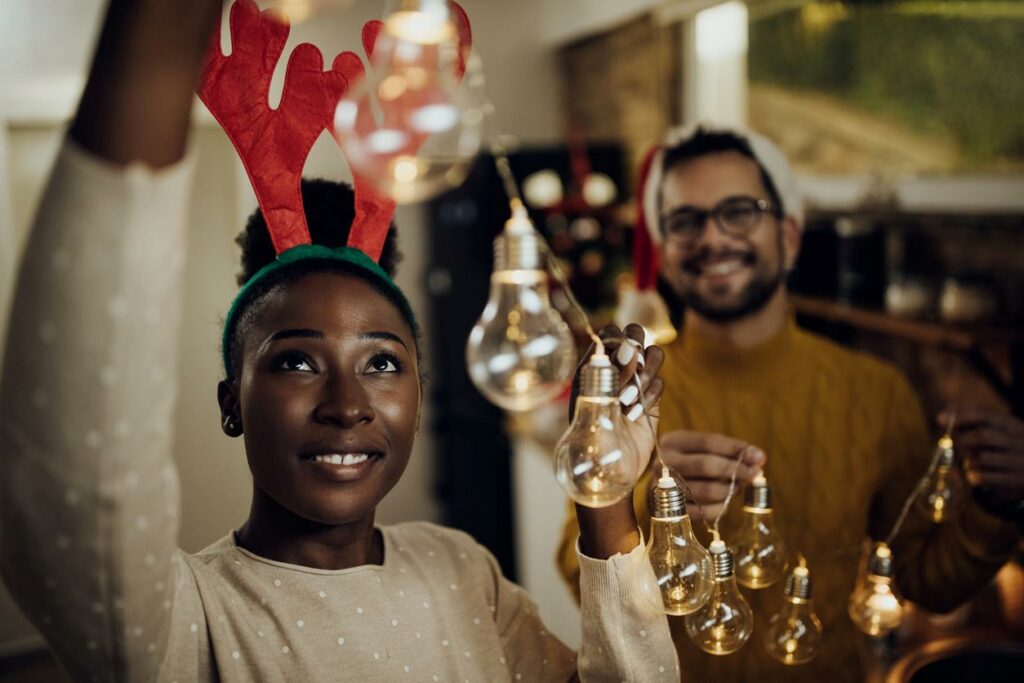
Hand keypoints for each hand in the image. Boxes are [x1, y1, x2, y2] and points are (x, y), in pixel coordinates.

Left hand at [570, 324, 664, 472]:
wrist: (607, 473)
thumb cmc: (591, 440)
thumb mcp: (596, 404)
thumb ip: (612, 373)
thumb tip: (628, 346)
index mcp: (592, 366)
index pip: (610, 333)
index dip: (618, 341)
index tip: (618, 362)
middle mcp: (614, 370)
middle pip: (635, 335)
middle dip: (636, 352)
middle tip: (631, 373)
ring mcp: (634, 383)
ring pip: (653, 355)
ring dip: (644, 375)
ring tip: (628, 401)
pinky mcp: (651, 399)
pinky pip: (660, 382)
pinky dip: (651, 396)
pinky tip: (634, 415)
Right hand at [659, 430, 765, 522]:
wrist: (659, 485)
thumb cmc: (688, 463)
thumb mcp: (700, 450)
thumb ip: (728, 451)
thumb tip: (758, 458)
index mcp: (673, 441)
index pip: (708, 442)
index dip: (735, 449)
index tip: (759, 457)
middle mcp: (664, 463)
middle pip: (706, 465)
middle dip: (735, 470)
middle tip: (754, 474)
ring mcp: (664, 488)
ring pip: (705, 490)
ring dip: (729, 490)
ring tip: (738, 487)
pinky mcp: (669, 510)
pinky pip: (701, 511)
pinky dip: (719, 507)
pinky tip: (725, 501)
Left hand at [946, 409, 1023, 501]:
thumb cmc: (1007, 448)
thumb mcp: (998, 431)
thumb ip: (974, 420)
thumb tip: (949, 408)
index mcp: (1014, 425)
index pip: (987, 415)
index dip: (962, 415)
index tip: (939, 418)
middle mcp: (1021, 441)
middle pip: (983, 436)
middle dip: (963, 440)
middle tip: (956, 445)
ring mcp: (1021, 461)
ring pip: (982, 458)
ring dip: (968, 460)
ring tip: (969, 462)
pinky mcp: (1018, 480)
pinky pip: (985, 477)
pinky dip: (972, 475)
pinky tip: (973, 475)